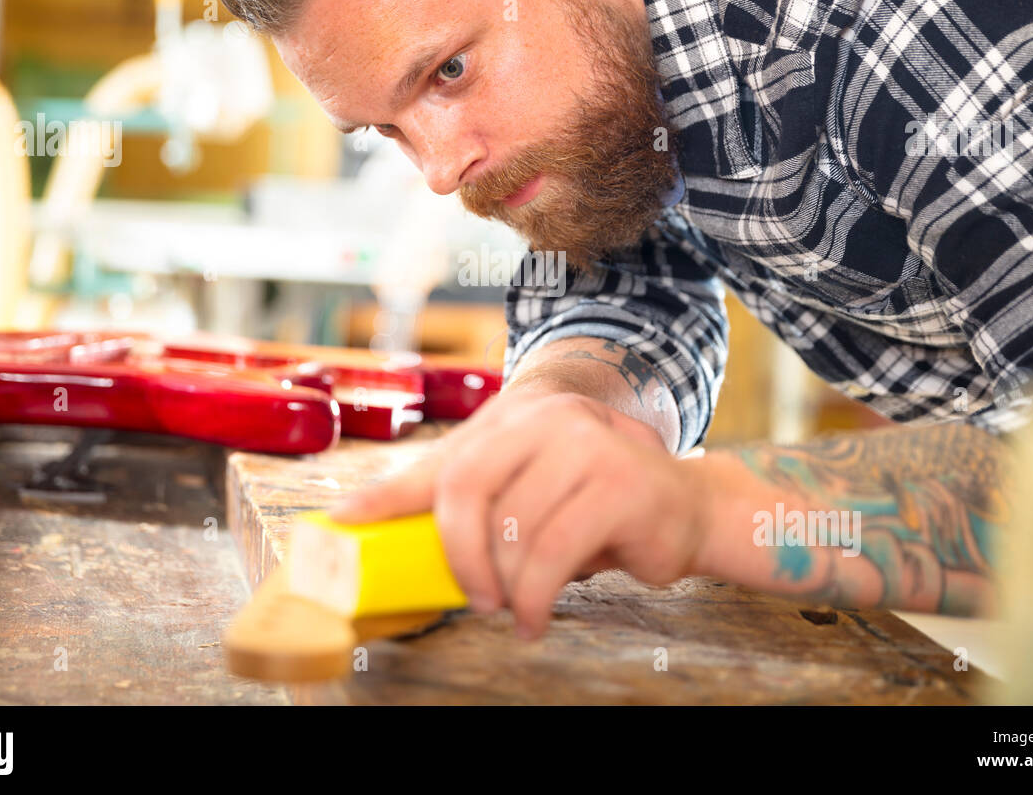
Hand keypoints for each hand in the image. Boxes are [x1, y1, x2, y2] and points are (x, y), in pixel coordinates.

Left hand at [329, 388, 711, 637]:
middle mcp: (550, 417)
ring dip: (507, 586)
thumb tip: (397, 542)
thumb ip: (479, 507)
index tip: (342, 520)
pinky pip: (552, 550)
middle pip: (466, 483)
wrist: (689, 508)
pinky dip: (536, 596)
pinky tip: (538, 616)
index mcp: (518, 416)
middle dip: (458, 553)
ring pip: (512, 527)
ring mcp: (588, 442)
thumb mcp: (532, 497)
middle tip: (475, 597)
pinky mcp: (620, 481)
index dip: (388, 492)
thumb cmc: (595, 510)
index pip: (443, 457)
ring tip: (518, 610)